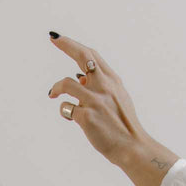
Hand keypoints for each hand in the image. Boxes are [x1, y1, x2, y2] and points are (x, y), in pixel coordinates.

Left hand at [47, 31, 179, 185]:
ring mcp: (95, 101)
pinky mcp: (87, 117)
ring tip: (52, 93)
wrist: (133, 147)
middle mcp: (105, 86)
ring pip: (66, 84)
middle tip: (53, 38)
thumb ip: (101, 87)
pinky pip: (66, 108)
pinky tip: (70, 117)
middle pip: (82, 56)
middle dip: (66, 44)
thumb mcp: (118, 100)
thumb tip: (80, 78)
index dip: (74, 45)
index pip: (92, 55)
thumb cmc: (123, 126)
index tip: (59, 39)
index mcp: (113, 80)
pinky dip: (65, 111)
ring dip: (56, 88)